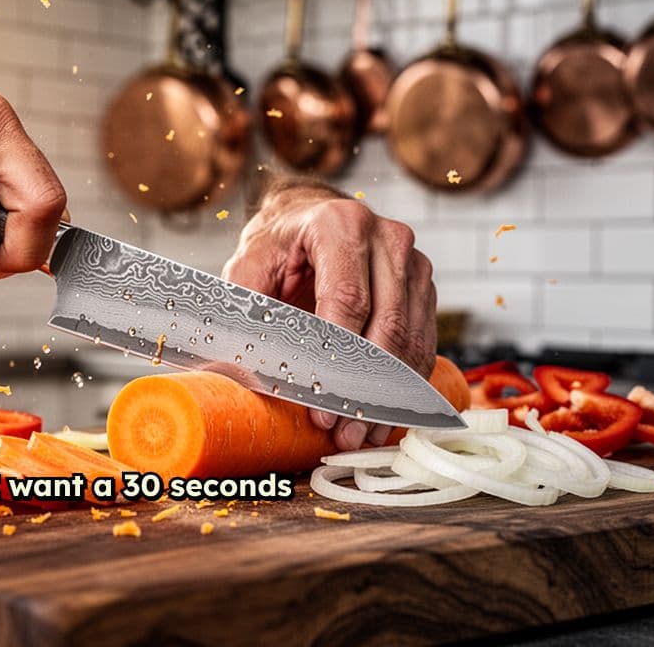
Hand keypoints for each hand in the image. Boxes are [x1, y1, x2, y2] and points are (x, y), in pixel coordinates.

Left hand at [222, 183, 436, 450]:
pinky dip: (403, 385)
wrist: (307, 220)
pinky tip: (381, 415)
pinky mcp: (423, 287)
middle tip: (343, 431)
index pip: (348, 299)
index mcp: (340, 225)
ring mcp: (412, 262)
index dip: (336, 357)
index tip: (321, 402)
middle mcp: (386, 238)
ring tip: (361, 433)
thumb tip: (230, 372)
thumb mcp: (248, 268)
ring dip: (388, 395)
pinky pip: (422, 342)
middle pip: (387, 323)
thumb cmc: (277, 248)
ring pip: (411, 338)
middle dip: (364, 386)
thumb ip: (244, 313)